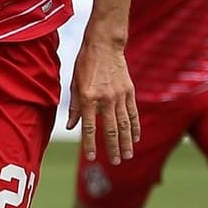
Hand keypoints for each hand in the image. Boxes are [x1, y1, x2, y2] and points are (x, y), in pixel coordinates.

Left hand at [67, 37, 139, 164]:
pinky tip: (136, 138)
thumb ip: (74, 107)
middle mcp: (105, 99)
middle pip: (110, 129)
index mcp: (88, 97)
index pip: (89, 127)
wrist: (104, 45)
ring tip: (128, 155)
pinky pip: (133, 113)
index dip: (90, 144)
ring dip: (126, 142)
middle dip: (113, 148)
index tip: (93, 157)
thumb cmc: (85, 64)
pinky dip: (135, 127)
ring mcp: (119, 95)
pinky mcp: (129, 91)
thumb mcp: (74, 84)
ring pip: (124, 124)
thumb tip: (71, 127)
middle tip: (117, 162)